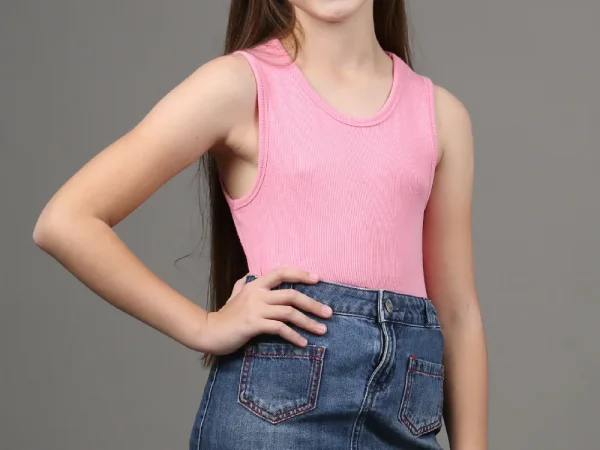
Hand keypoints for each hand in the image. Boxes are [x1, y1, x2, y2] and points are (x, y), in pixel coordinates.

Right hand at [199, 267, 332, 354]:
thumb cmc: (224, 317)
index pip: (281, 272)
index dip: (300, 273)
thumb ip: (241, 286)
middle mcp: (257, 294)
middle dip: (313, 303)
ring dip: (308, 322)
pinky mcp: (253, 325)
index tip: (318, 279)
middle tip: (328, 313)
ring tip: (322, 330)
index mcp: (255, 285)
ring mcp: (255, 309)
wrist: (209, 332)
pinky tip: (303, 343)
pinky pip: (279, 328)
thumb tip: (246, 277)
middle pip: (292, 294)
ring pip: (289, 312)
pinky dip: (294, 336)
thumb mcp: (233, 297)